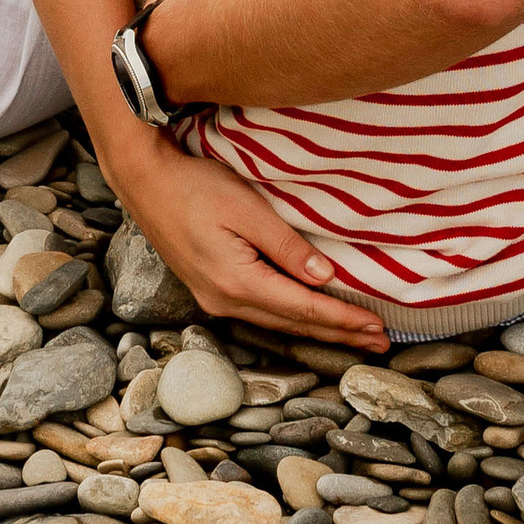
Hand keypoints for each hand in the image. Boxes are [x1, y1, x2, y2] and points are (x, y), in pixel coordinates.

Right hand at [117, 135, 389, 348]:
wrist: (143, 181)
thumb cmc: (194, 185)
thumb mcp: (246, 208)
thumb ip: (287, 245)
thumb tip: (325, 278)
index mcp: (237, 284)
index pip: (305, 309)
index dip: (344, 319)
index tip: (378, 327)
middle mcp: (225, 301)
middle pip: (294, 324)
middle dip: (339, 334)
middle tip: (379, 343)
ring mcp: (214, 298)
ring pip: (278, 323)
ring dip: (318, 329)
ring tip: (353, 335)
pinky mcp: (210, 288)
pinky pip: (261, 313)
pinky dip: (293, 318)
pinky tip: (308, 318)